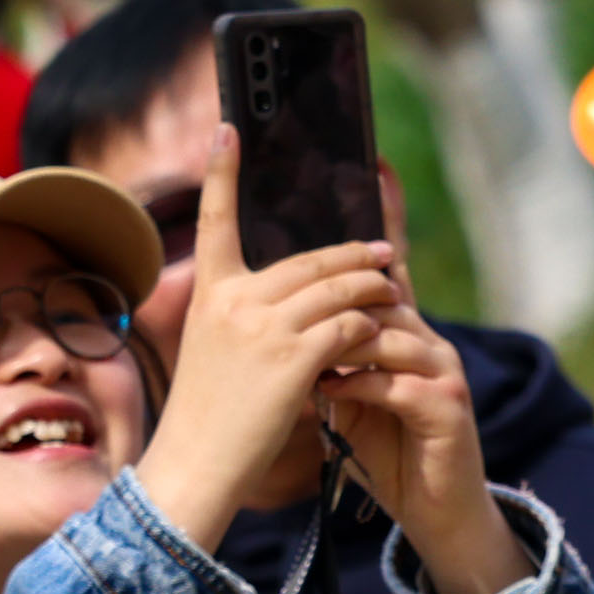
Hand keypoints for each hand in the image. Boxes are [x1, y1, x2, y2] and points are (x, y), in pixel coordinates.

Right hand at [132, 128, 415, 553]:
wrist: (196, 465)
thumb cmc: (208, 416)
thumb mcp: (212, 351)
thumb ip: (245, 317)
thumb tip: (291, 299)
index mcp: (210, 293)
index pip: (216, 220)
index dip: (220, 172)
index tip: (226, 129)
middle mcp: (234, 299)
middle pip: (310, 261)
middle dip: (354, 256)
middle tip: (386, 253)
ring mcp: (264, 326)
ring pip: (338, 289)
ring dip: (374, 289)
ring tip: (396, 289)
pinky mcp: (294, 357)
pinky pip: (348, 326)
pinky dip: (370, 328)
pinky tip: (381, 336)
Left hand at [310, 299, 521, 593]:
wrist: (436, 512)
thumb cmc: (389, 457)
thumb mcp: (353, 404)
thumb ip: (334, 368)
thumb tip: (286, 338)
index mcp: (413, 339)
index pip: (374, 293)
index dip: (332, 289)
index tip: (282, 295)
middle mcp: (434, 347)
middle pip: (384, 306)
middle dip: (334, 310)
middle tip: (287, 317)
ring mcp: (446, 375)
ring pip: (392, 339)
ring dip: (345, 343)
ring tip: (303, 350)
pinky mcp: (449, 408)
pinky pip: (400, 384)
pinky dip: (362, 383)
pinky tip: (329, 389)